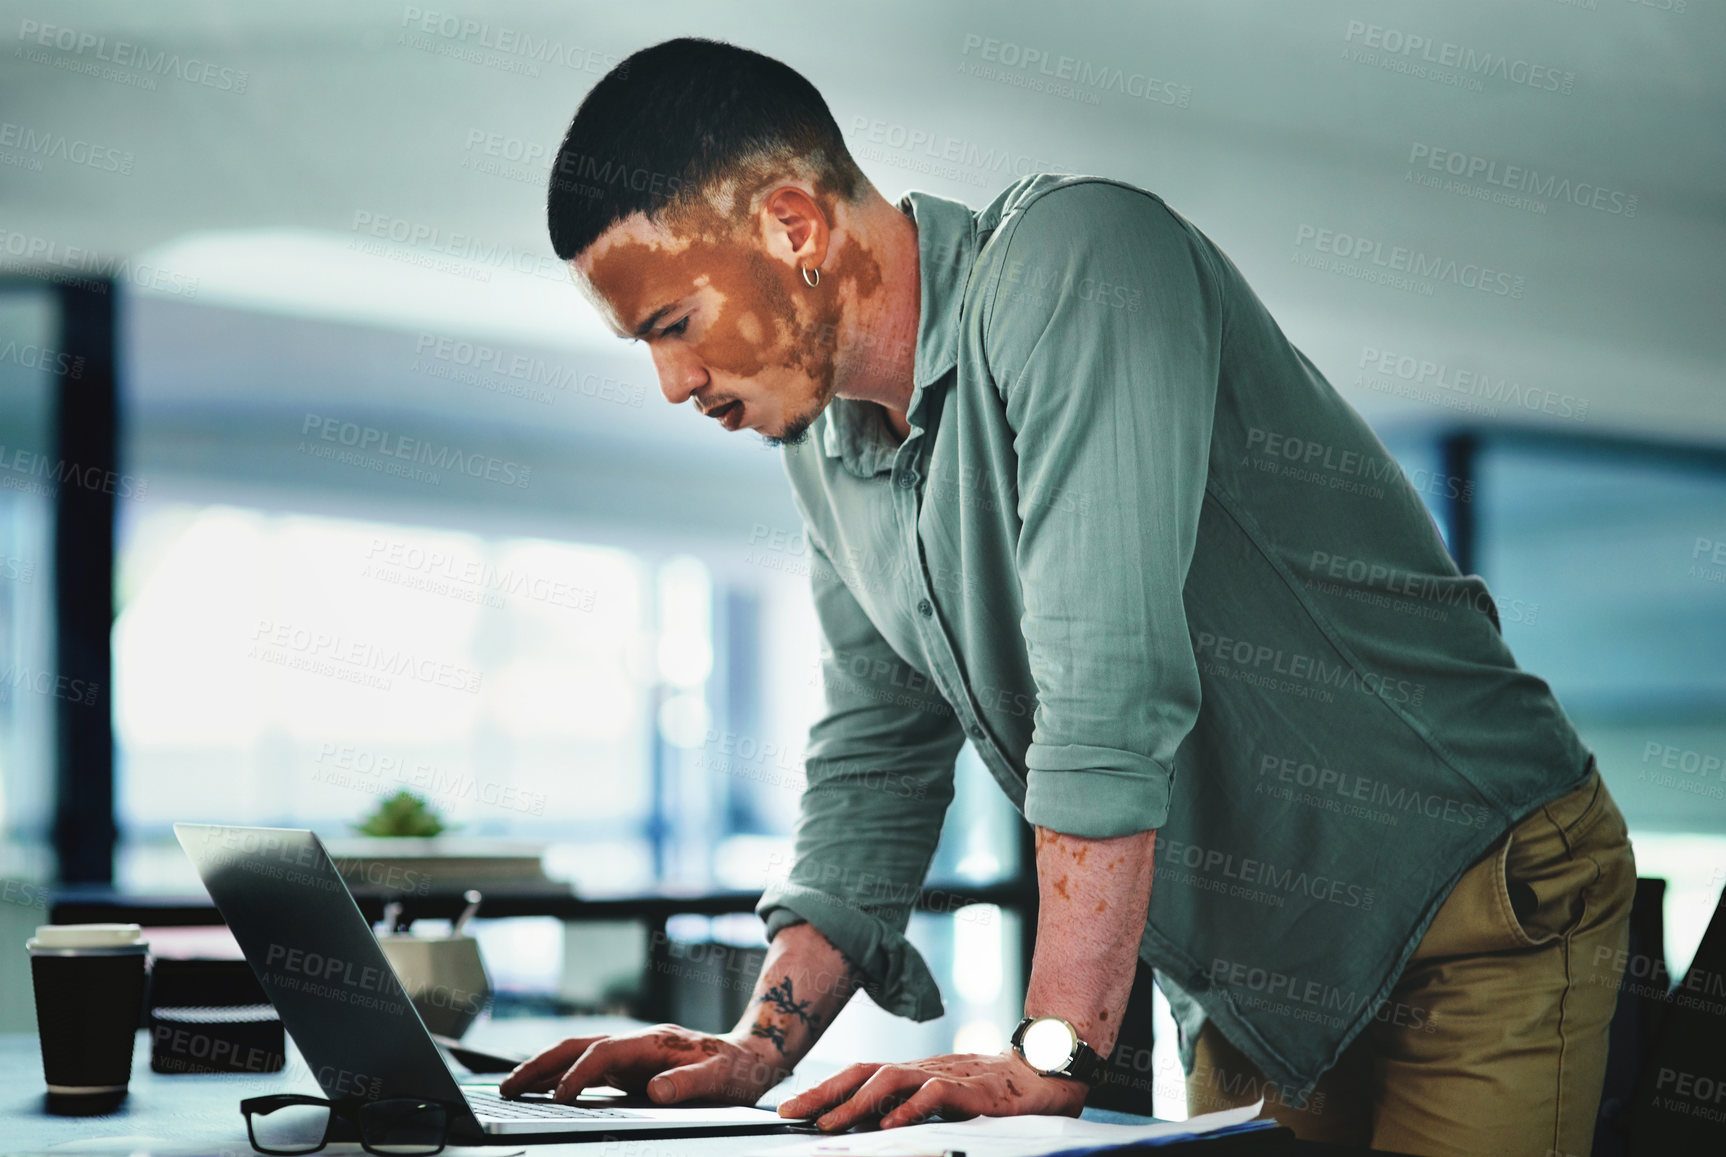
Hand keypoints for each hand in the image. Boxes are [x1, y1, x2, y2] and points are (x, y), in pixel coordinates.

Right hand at [498, 1023, 786, 1105]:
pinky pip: (589, 1068)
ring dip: (544, 1068)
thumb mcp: (723, 1079)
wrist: (753, 1056)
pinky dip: (562, 1077)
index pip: (604, 1053)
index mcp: (655, 1042)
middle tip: (507, 1087)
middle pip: (579, 1045)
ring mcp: (633, 1053)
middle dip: (541, 1064)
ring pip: (578, 1053)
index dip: (579, 1073)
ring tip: (512, 1088)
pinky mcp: (632, 1066)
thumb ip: (690, 1083)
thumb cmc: (739, 1069)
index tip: (560, 1098)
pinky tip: (546, 1091)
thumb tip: (656, 1090)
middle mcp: (638, 1043)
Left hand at [778, 1050, 1087, 1130]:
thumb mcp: (945, 1097)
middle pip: (866, 1073)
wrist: (1044, 1072)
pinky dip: (910, 1109)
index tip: (791, 1107)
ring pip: (892, 1080)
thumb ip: (912, 1106)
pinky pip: (935, 1096)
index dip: (826, 1088)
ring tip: (830, 1124)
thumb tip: (870, 1127)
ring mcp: (947, 1075)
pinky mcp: (972, 1089)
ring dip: (856, 1103)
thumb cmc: (994, 1090)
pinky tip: (889, 1126)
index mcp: (915, 1070)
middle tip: (792, 1114)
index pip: (862, 1074)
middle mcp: (924, 1068)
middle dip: (825, 1093)